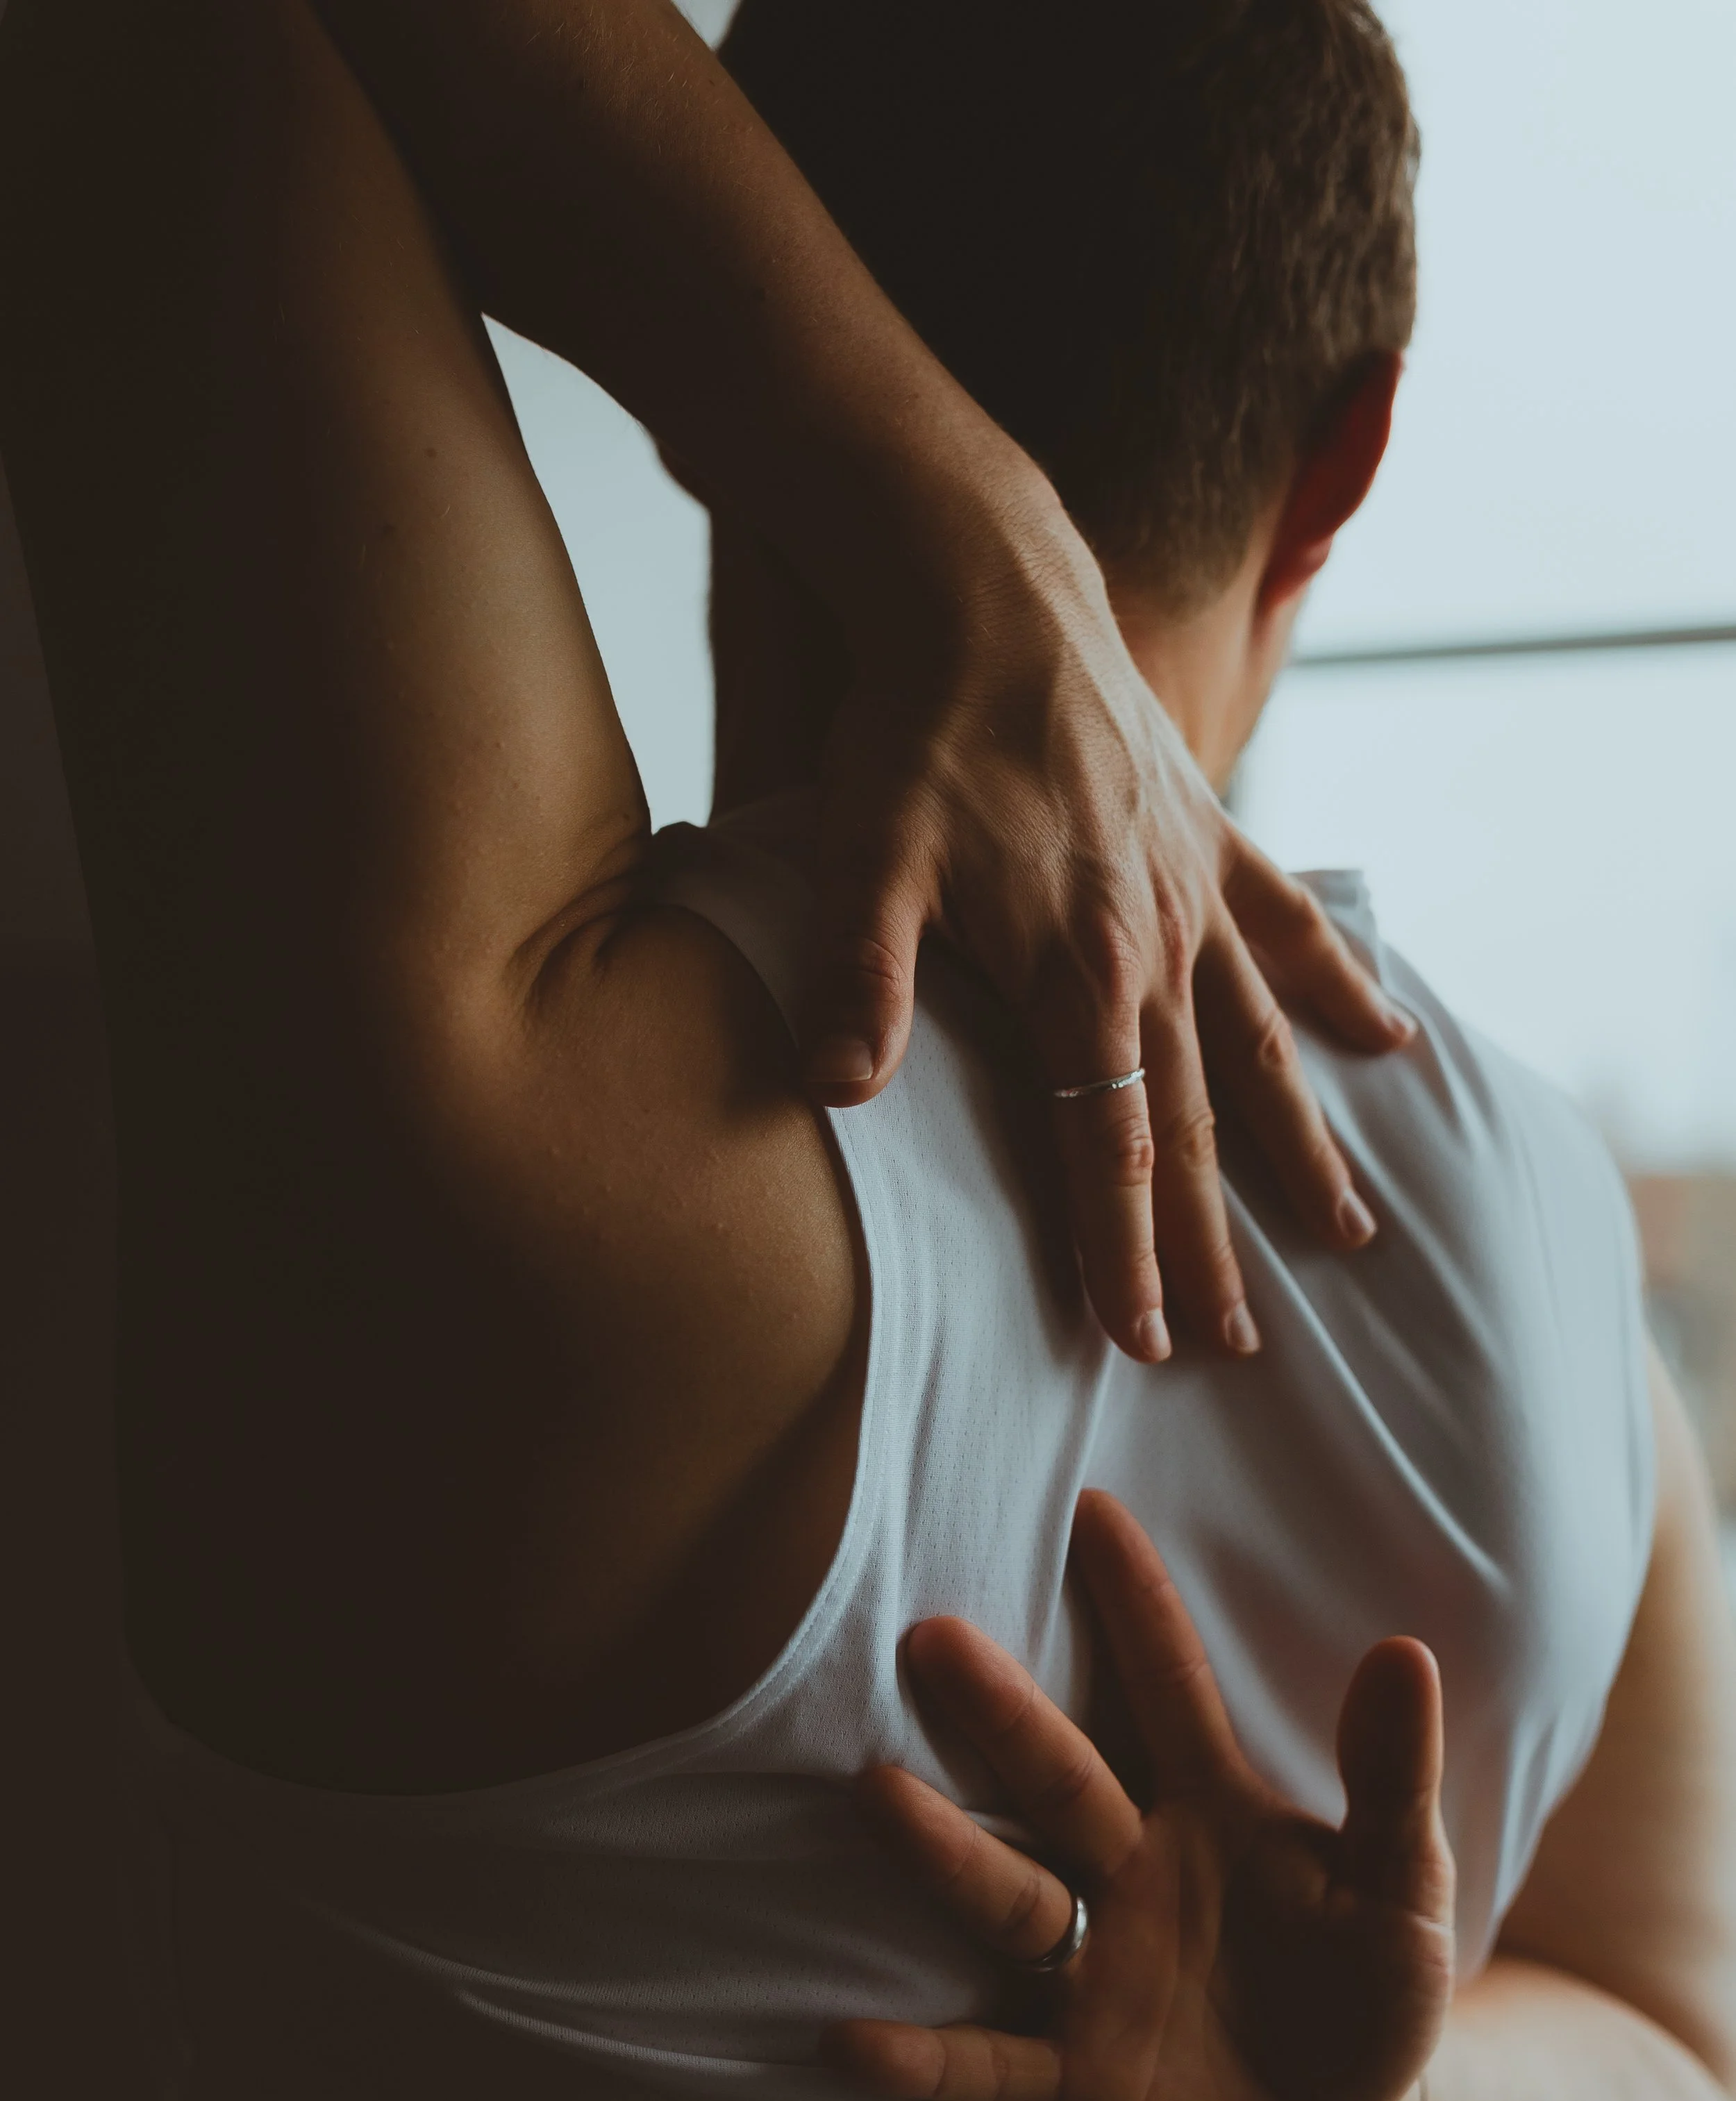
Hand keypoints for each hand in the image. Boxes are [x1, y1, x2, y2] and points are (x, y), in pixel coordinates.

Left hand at [803, 503, 1410, 1367]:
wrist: (984, 585)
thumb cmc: (912, 728)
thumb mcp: (862, 855)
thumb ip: (859, 977)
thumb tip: (834, 1090)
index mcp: (1078, 968)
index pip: (1110, 1141)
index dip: (1123, 1247)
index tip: (1142, 1338)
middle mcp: (1157, 944)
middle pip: (1197, 1122)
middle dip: (1215, 1242)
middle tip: (1239, 1343)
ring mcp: (1195, 891)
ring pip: (1263, 1046)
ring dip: (1300, 1148)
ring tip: (1351, 1233)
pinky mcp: (1211, 835)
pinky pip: (1291, 925)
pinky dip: (1339, 986)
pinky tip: (1391, 1039)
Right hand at [826, 1491, 1455, 2100]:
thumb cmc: (1372, 1991)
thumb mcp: (1405, 1888)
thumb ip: (1393, 1780)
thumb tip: (1404, 1651)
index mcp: (1213, 1810)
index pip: (1171, 1686)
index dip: (1138, 1603)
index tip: (1092, 1507)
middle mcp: (1134, 1872)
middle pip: (1063, 1778)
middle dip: (1003, 1712)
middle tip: (933, 1634)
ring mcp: (1097, 1973)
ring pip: (1012, 1900)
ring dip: (944, 1852)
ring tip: (876, 1792)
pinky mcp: (1078, 2077)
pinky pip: (989, 2062)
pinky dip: (923, 2058)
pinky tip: (848, 2042)